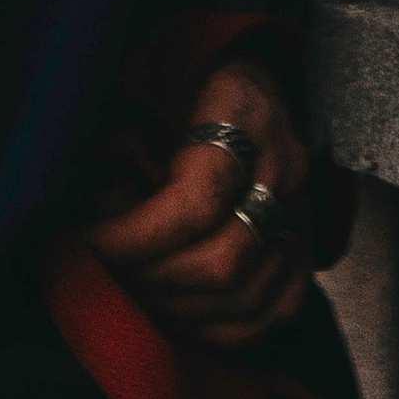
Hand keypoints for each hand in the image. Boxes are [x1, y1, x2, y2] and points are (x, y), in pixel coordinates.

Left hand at [82, 57, 310, 353]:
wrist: (248, 72)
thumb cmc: (181, 79)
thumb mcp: (144, 86)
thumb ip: (122, 146)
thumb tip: (99, 214)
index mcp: (243, 110)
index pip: (198, 198)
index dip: (137, 235)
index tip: (90, 243)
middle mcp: (284, 164)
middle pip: (224, 259)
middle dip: (152, 279)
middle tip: (106, 274)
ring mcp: (304, 210)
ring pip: (247, 296)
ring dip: (176, 309)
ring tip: (132, 291)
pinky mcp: (308, 247)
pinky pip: (271, 313)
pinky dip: (215, 326)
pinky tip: (174, 310)